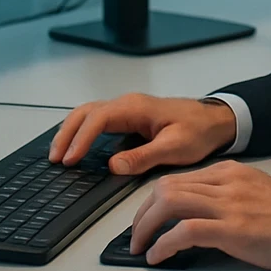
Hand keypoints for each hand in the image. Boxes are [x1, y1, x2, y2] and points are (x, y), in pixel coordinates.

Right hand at [48, 94, 237, 174]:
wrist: (216, 120)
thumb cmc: (198, 131)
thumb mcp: (175, 147)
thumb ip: (144, 156)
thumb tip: (113, 166)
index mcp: (137, 108)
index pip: (98, 118)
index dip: (81, 139)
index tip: (70, 159)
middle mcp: (128, 104)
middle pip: (86, 112)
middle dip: (67, 133)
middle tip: (54, 158)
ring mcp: (127, 109)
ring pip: (89, 114)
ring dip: (71, 131)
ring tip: (58, 154)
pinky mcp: (129, 118)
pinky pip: (97, 120)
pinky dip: (81, 131)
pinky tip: (76, 147)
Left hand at [129, 160, 270, 270]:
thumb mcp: (257, 194)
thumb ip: (229, 196)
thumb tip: (200, 216)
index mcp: (231, 172)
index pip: (179, 179)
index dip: (155, 200)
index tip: (147, 218)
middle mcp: (226, 183)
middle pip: (167, 187)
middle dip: (143, 212)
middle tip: (137, 235)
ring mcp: (229, 204)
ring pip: (169, 202)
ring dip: (146, 227)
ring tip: (141, 246)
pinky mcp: (233, 229)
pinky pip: (184, 231)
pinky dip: (164, 244)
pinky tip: (159, 256)